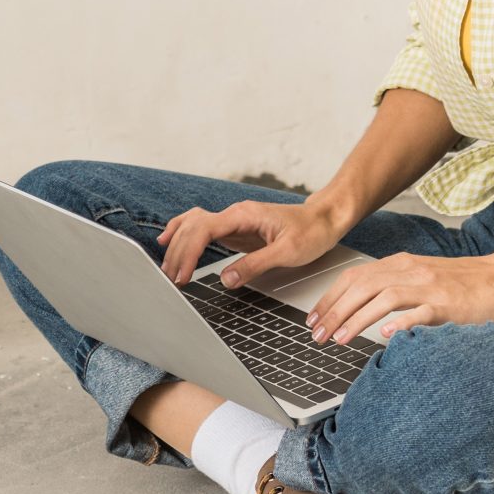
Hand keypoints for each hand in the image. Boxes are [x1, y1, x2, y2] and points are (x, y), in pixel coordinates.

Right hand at [157, 198, 344, 286]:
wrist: (325, 219)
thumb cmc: (311, 231)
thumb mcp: (288, 252)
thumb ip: (256, 265)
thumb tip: (227, 279)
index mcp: (244, 215)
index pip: (203, 229)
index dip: (188, 252)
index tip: (182, 275)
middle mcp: (234, 214)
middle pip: (192, 227)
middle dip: (178, 252)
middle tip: (172, 279)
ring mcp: (233, 221)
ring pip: (193, 225)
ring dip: (178, 244)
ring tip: (168, 267)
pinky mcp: (235, 229)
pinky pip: (202, 229)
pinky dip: (185, 235)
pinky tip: (172, 242)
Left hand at [307, 252, 493, 344]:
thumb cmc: (460, 284)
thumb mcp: (419, 278)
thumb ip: (391, 287)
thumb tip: (357, 306)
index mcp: (401, 264)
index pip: (354, 277)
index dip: (329, 298)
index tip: (313, 319)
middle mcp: (410, 271)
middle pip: (362, 286)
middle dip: (334, 311)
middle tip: (317, 335)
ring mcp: (429, 287)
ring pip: (384, 297)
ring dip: (356, 318)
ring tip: (339, 338)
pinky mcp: (447, 305)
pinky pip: (419, 312)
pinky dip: (399, 322)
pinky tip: (382, 335)